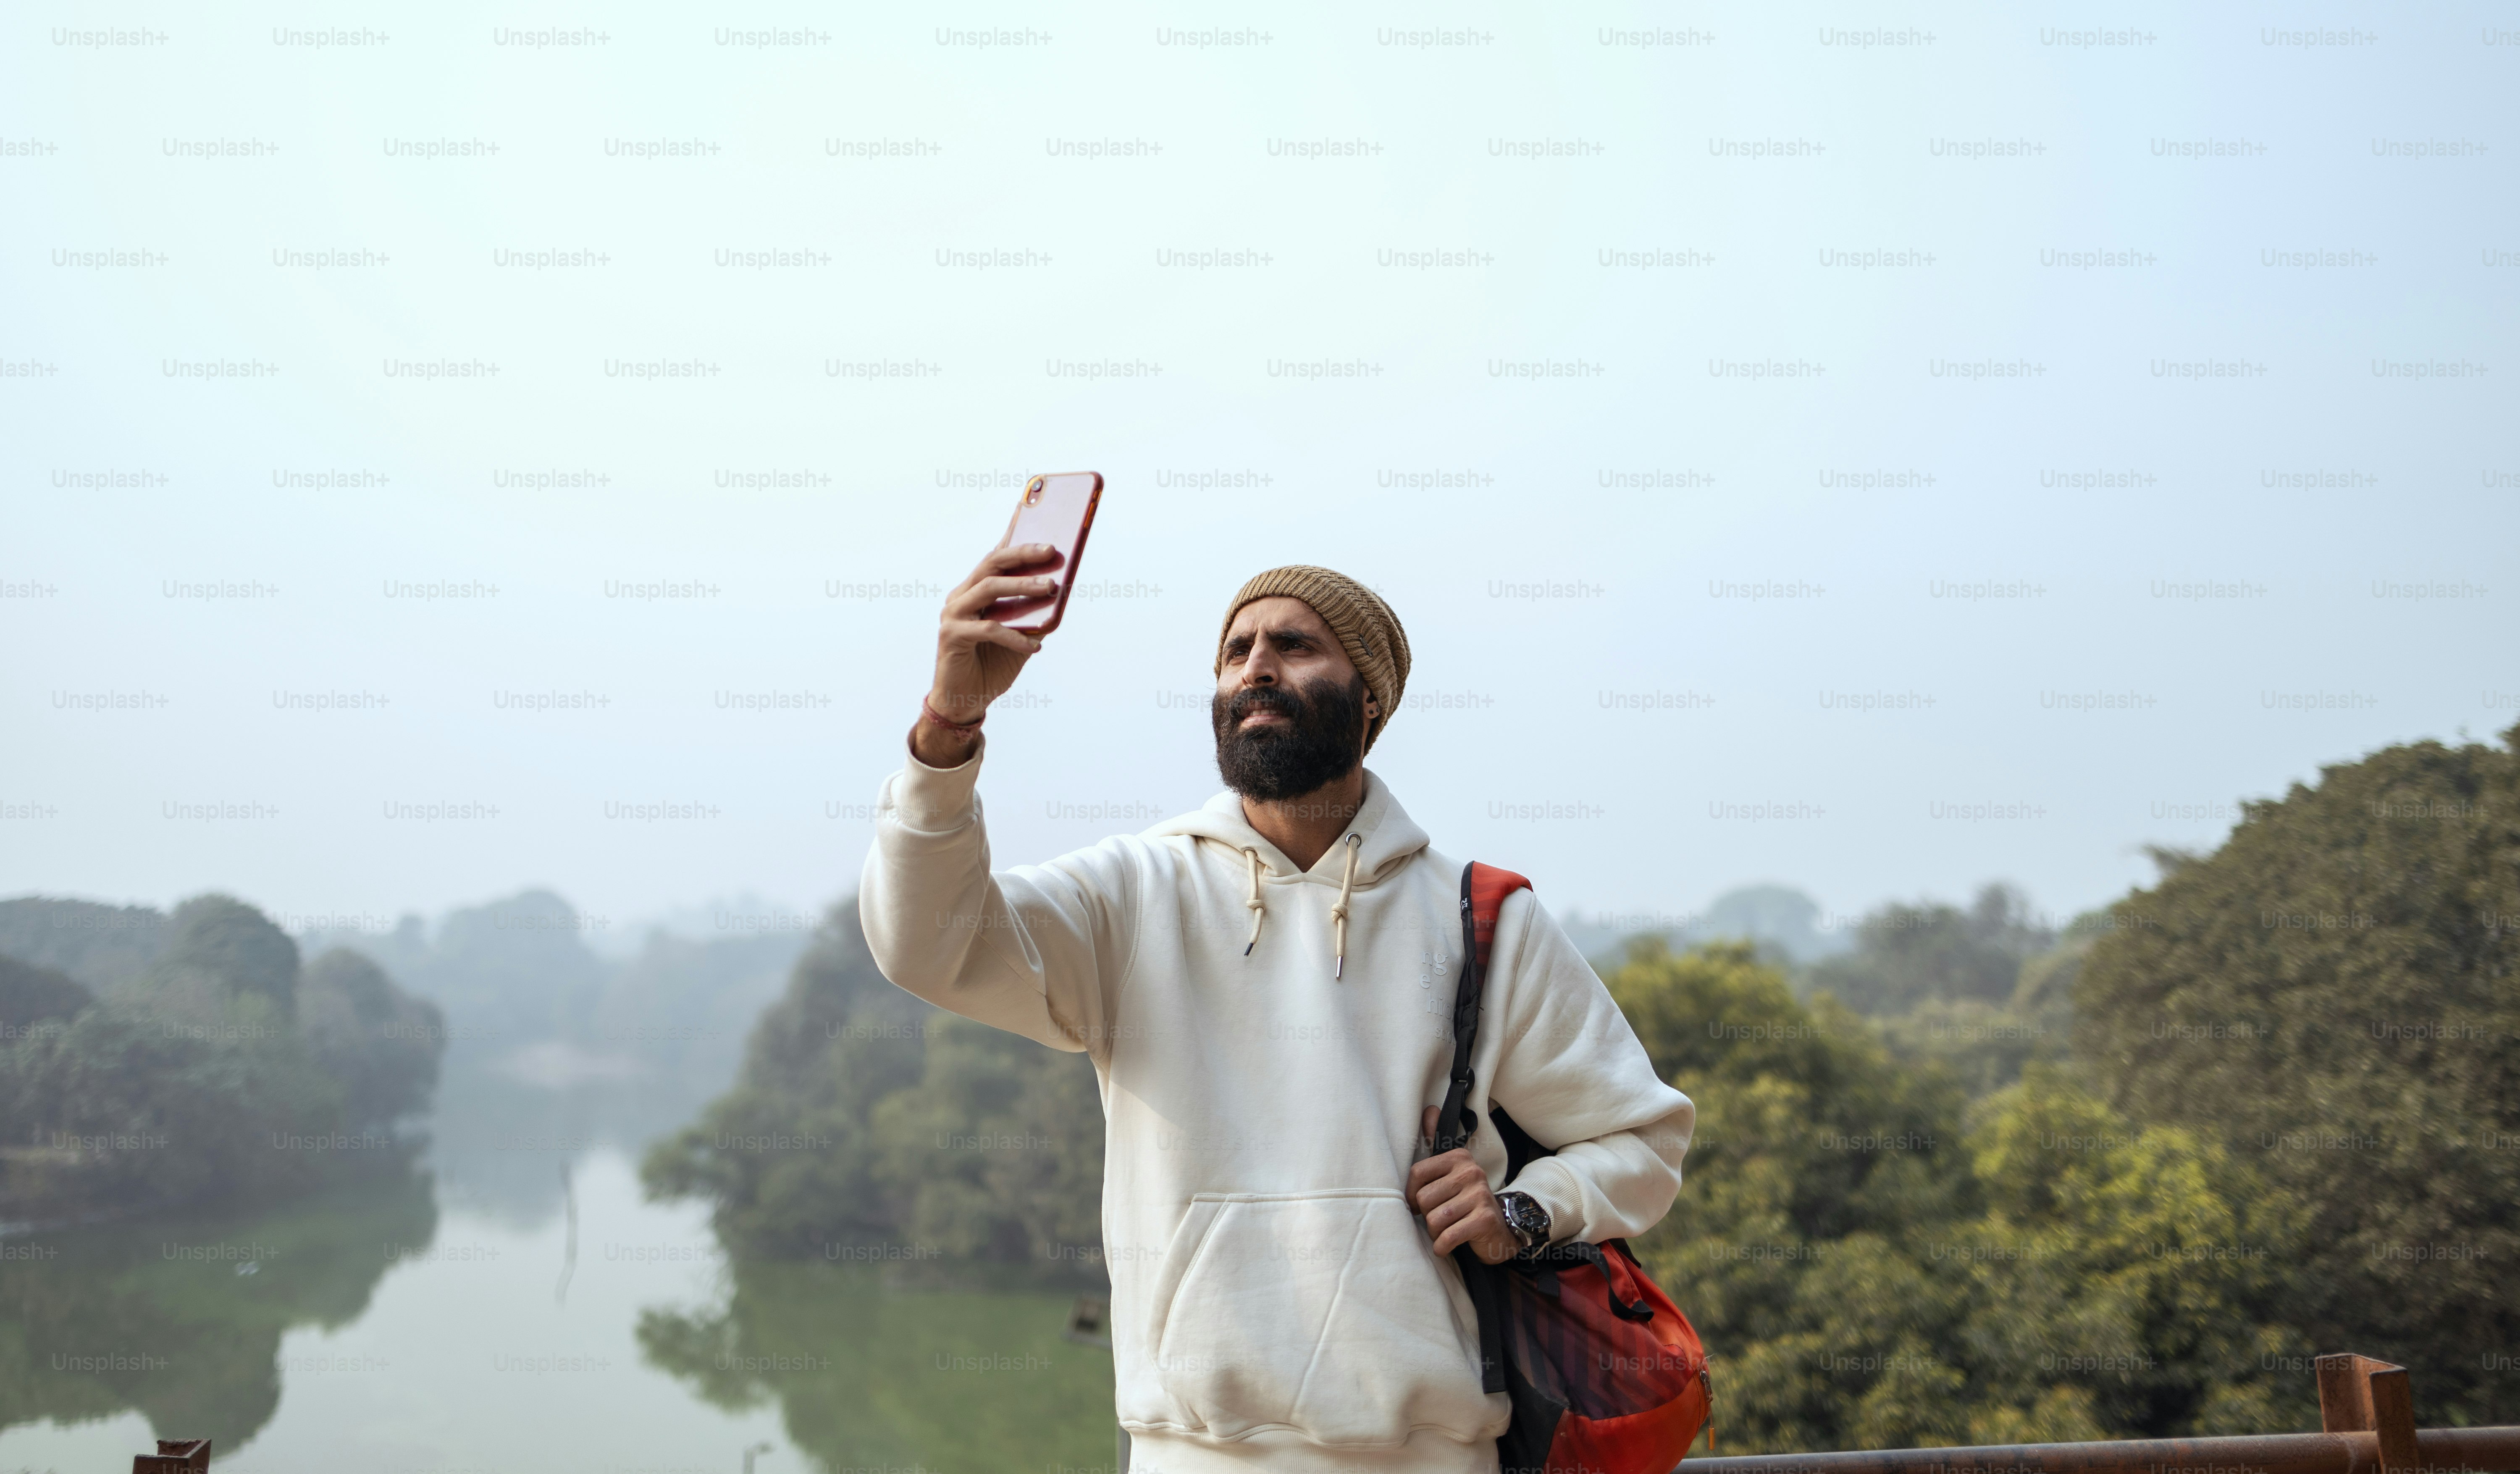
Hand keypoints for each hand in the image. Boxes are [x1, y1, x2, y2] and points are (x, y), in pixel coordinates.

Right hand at [910, 542, 1062, 766]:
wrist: (965, 701)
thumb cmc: (992, 666)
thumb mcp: (1021, 637)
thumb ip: (1034, 616)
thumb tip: (1060, 594)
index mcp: (976, 590)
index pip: (996, 555)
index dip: (1013, 533)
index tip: (1030, 508)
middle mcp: (962, 596)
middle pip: (992, 563)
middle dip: (1023, 553)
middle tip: (1052, 550)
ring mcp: (953, 614)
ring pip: (989, 588)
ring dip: (1022, 586)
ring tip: (1050, 587)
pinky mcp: (951, 635)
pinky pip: (988, 628)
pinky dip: (1014, 636)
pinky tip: (1034, 647)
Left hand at [1409, 1106, 1520, 1264]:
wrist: (1499, 1230)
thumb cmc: (1466, 1202)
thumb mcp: (1450, 1173)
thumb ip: (1436, 1142)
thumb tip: (1429, 1109)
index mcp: (1459, 1158)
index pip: (1417, 1173)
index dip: (1411, 1194)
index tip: (1417, 1205)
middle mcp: (1471, 1172)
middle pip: (1424, 1198)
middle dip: (1427, 1216)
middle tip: (1439, 1219)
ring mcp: (1480, 1196)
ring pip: (1435, 1219)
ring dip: (1435, 1233)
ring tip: (1446, 1231)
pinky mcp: (1484, 1220)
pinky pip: (1448, 1237)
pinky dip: (1442, 1246)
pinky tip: (1446, 1246)